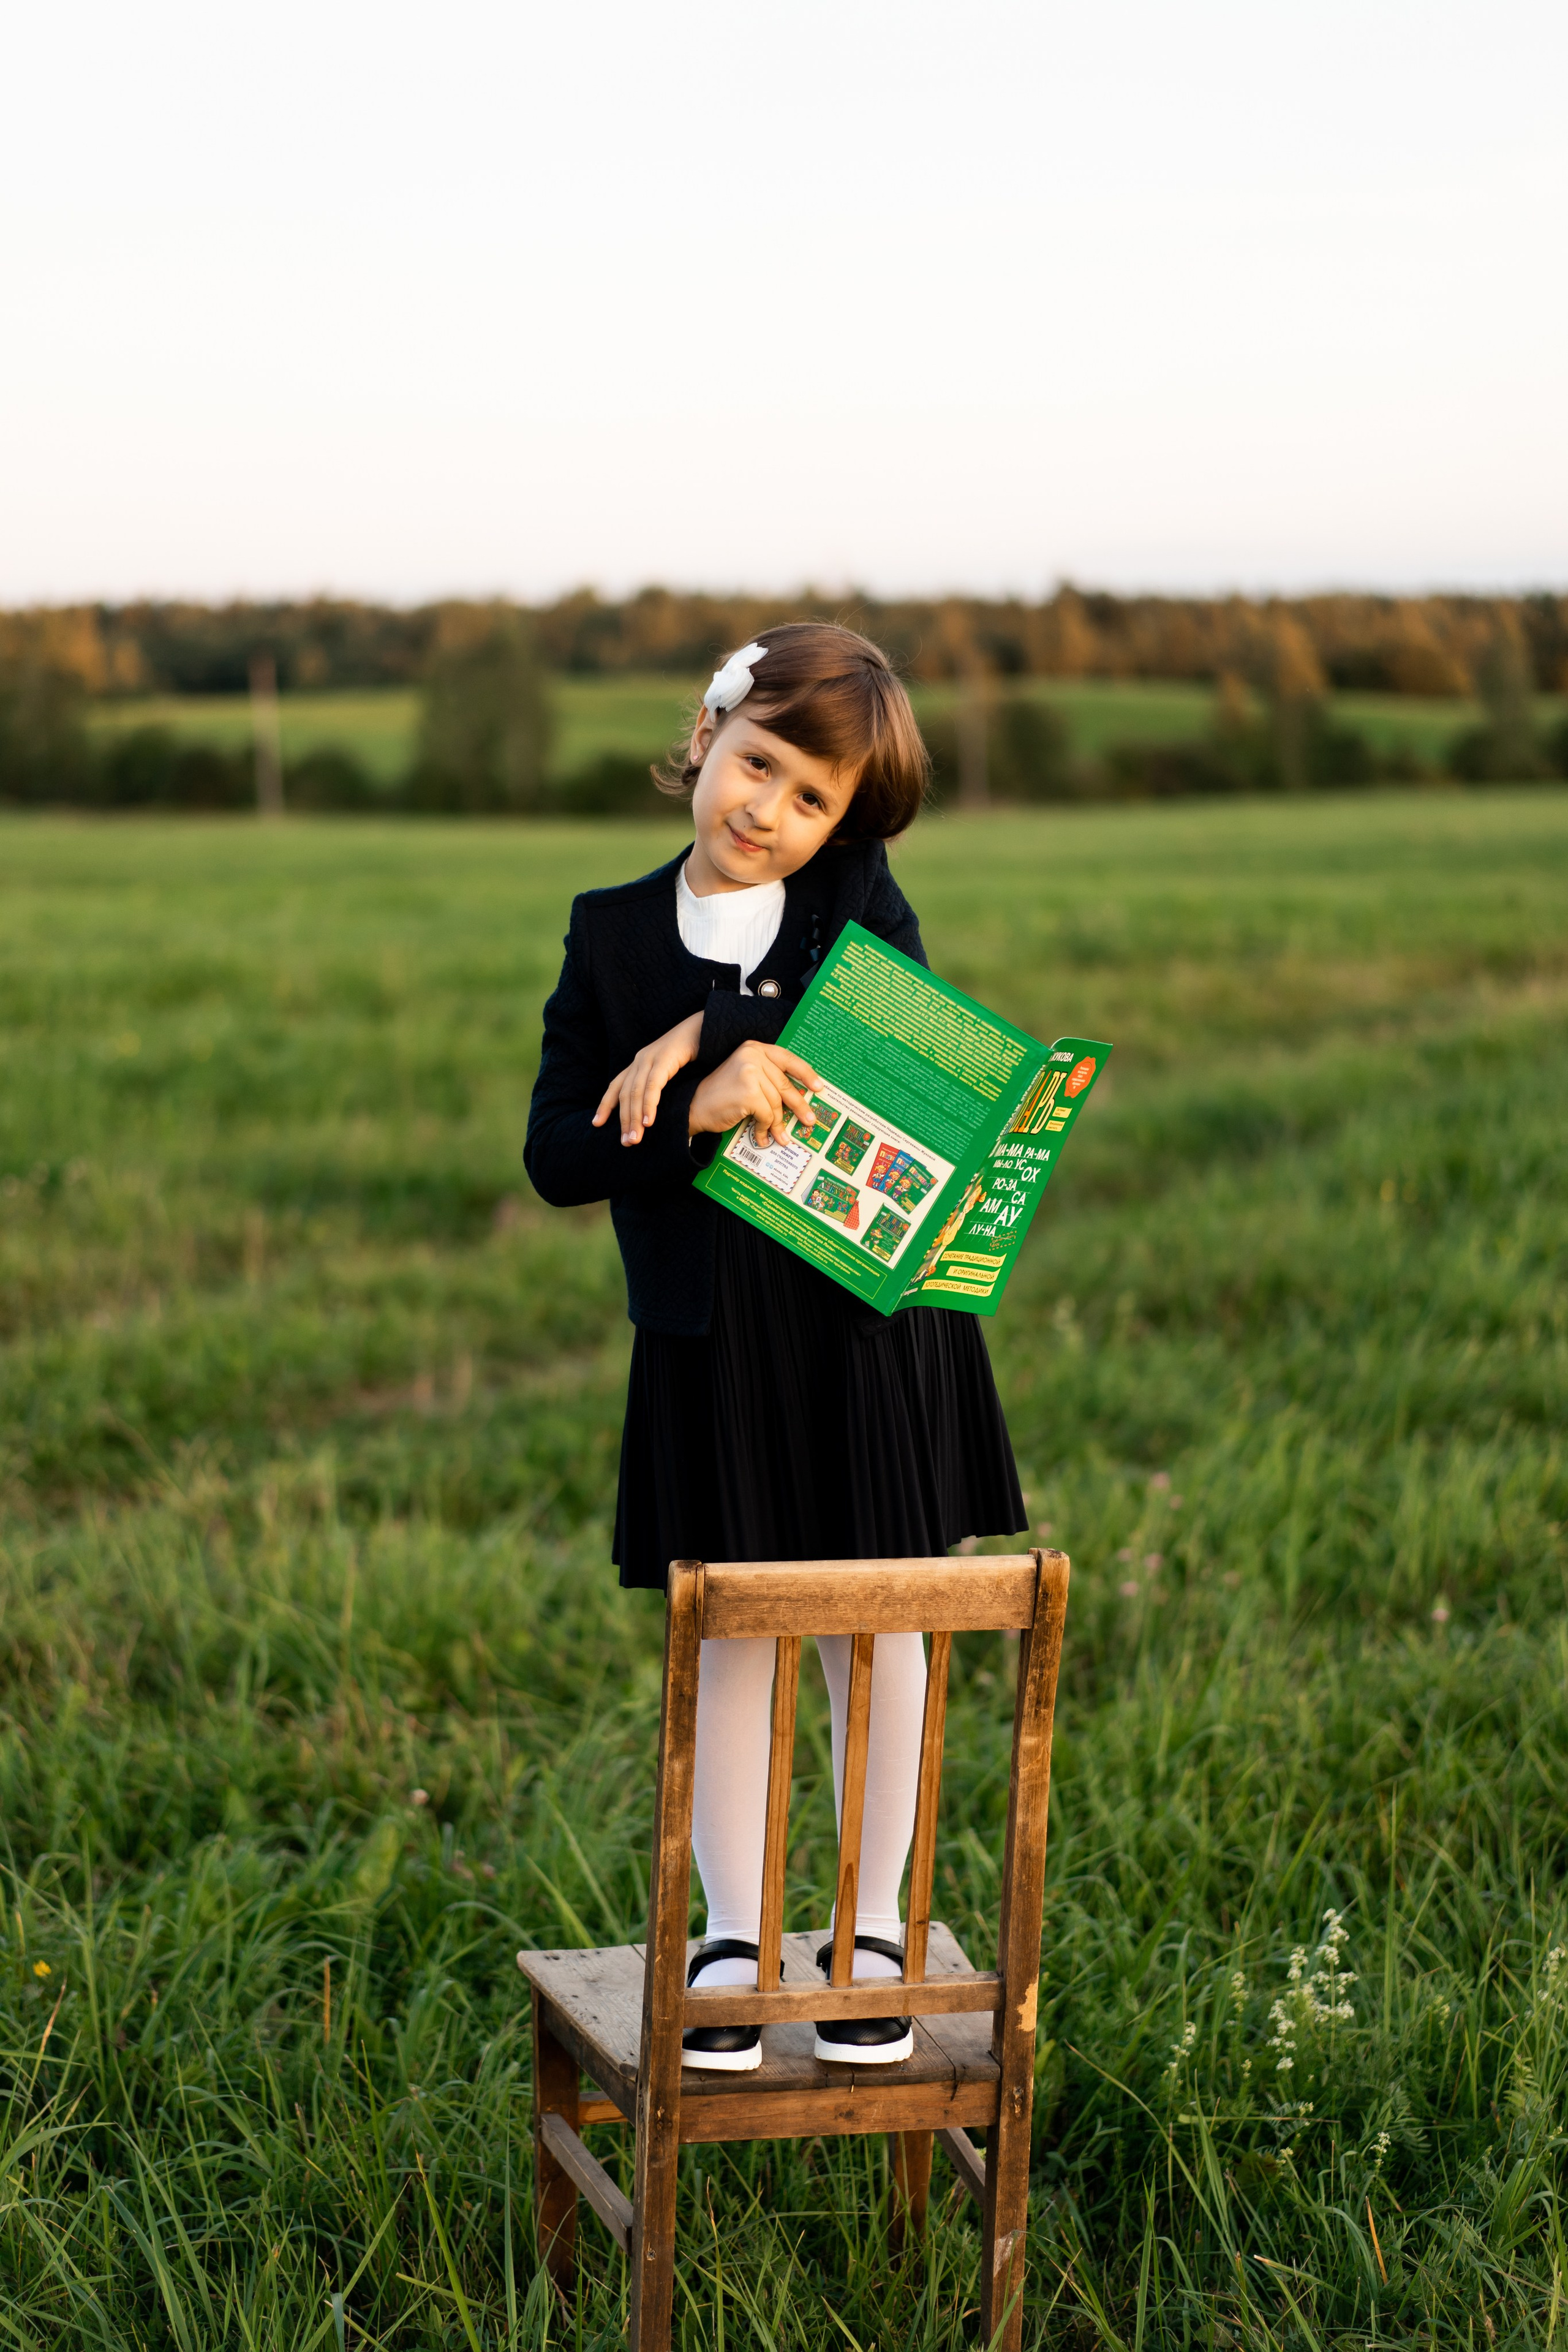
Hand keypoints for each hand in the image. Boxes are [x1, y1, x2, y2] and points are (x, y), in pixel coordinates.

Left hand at [593, 1012, 704, 1145]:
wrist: (707, 1026)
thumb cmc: (691, 1051)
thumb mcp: (670, 1070)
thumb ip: (660, 1086)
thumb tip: (656, 1111)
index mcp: (640, 1063)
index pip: (616, 1086)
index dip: (606, 1105)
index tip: (597, 1123)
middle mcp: (640, 1060)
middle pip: (624, 1094)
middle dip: (623, 1120)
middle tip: (626, 1142)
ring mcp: (651, 1058)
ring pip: (635, 1092)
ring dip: (634, 1118)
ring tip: (635, 1138)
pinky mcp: (665, 1059)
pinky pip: (653, 1086)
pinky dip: (649, 1105)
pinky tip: (649, 1121)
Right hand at [687, 1042, 821, 1147]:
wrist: (694, 1107)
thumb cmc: (722, 1096)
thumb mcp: (746, 1078)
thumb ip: (769, 1079)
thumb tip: (799, 1096)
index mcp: (754, 1048)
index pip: (788, 1059)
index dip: (805, 1074)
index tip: (819, 1088)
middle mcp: (752, 1055)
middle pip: (784, 1084)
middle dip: (798, 1106)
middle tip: (809, 1120)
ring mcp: (750, 1071)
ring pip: (776, 1102)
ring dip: (777, 1124)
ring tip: (779, 1137)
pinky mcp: (748, 1091)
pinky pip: (767, 1113)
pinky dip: (765, 1128)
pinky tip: (761, 1136)